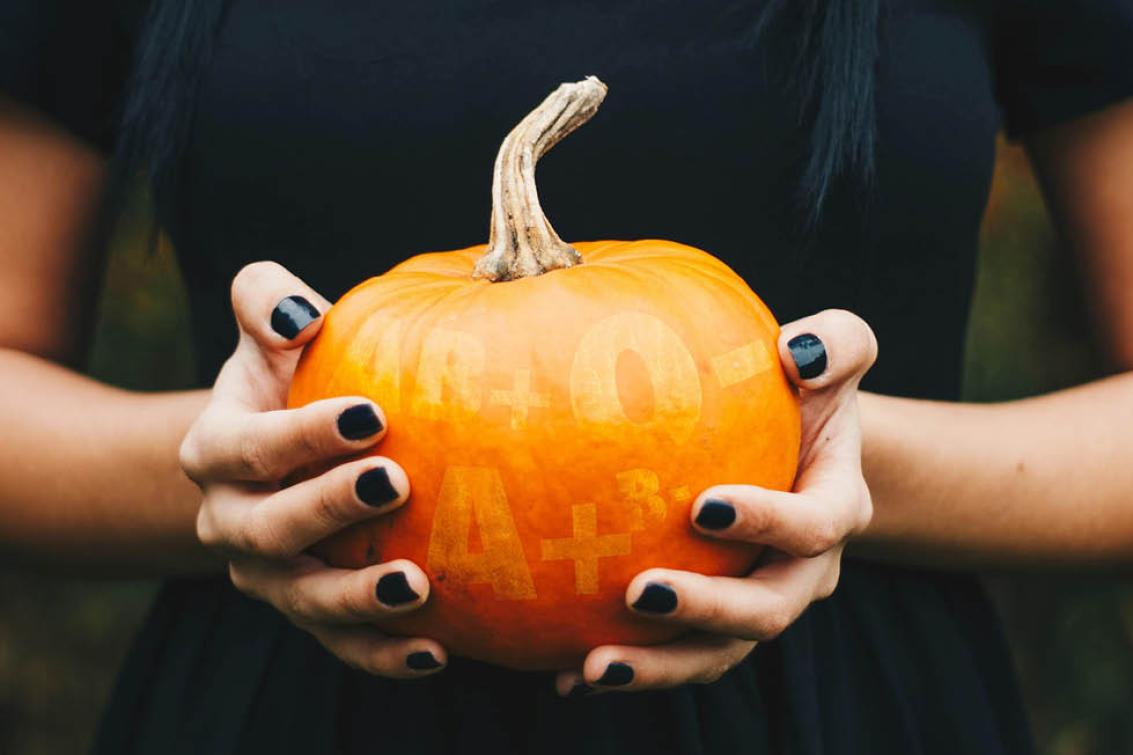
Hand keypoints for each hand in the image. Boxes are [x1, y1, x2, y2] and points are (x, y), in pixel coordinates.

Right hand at [178, 262, 445, 677]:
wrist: (276, 456)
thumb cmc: (287, 379)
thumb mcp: (268, 333)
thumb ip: (267, 299)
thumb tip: (303, 312)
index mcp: (215, 451)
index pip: (248, 446)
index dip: (302, 434)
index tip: (371, 414)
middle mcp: (231, 521)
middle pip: (267, 529)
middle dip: (327, 508)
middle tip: (395, 482)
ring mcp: (267, 576)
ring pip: (300, 599)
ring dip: (354, 599)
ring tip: (415, 586)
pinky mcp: (308, 613)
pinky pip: (340, 645)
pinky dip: (382, 655)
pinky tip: (436, 652)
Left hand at [556, 309, 876, 694]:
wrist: (794, 443)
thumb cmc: (802, 388)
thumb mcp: (832, 353)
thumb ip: (836, 343)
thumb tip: (796, 351)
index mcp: (836, 507)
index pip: (814, 525)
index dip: (767, 523)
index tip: (701, 506)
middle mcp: (805, 570)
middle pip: (767, 611)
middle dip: (706, 610)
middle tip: (638, 593)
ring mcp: (761, 601)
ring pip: (719, 653)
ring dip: (660, 666)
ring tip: (591, 666)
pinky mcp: (718, 624)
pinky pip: (679, 655)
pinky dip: (631, 670)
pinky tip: (563, 676)